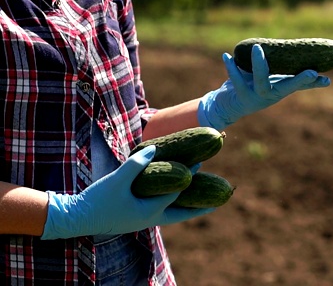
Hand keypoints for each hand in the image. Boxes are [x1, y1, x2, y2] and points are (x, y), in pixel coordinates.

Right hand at [41, 146, 213, 239]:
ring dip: (188, 207)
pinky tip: (175, 198)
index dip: (190, 175)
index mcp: (149, 212)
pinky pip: (161, 212)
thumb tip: (154, 148)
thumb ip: (137, 164)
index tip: (200, 160)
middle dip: (201, 205)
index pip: (177, 192)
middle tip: (220, 199)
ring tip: (203, 202)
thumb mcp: (117, 180)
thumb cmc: (96, 200)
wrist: (76, 218)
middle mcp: (150, 219)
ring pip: (173, 215)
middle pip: (183, 213)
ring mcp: (143, 220)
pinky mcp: (136, 217)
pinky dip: (172, 205)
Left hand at [197, 44, 329, 129]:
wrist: (228, 105)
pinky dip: (231, 67)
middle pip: (287, 88)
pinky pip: (236, 80)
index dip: (312, 83)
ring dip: (260, 65)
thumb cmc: (252, 88)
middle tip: (312, 72)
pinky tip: (227, 55)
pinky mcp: (240, 96)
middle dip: (300, 81)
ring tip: (257, 48)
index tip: (327, 80)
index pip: (300, 86)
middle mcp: (271, 95)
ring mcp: (256, 97)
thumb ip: (287, 71)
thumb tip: (313, 66)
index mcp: (280, 89)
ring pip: (262, 83)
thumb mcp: (272, 80)